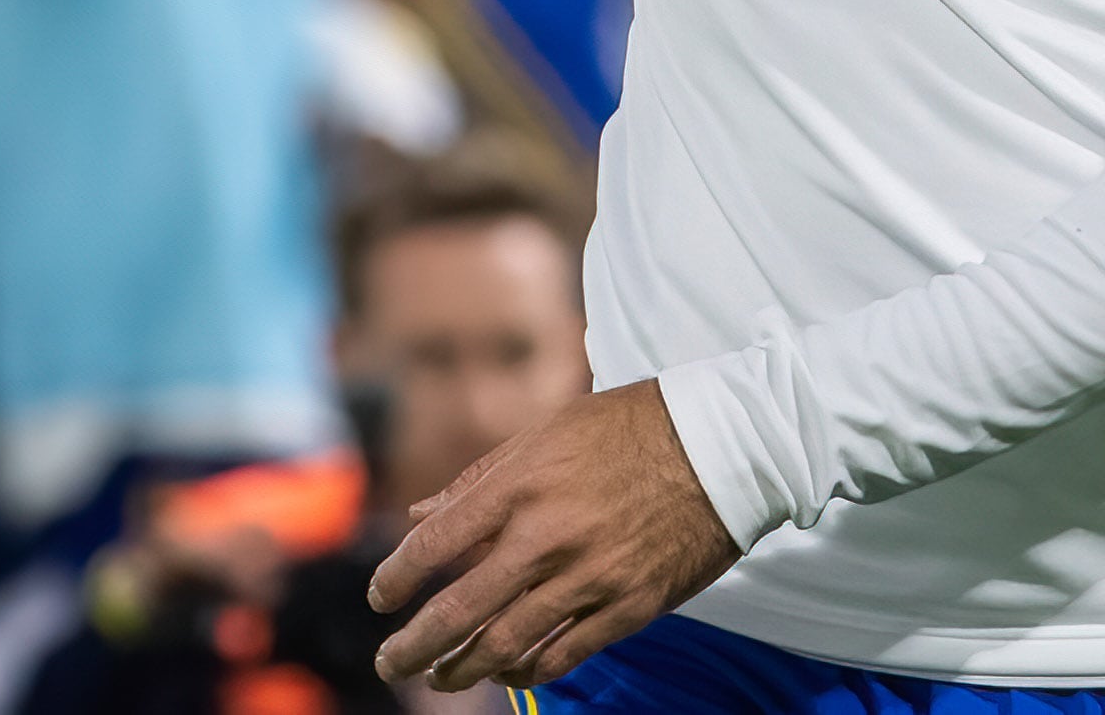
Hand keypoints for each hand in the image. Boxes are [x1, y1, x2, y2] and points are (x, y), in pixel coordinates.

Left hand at [368, 381, 739, 690]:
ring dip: (462, 668)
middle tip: (390, 664)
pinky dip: (525, 671)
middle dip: (414, 647)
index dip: (397, 577)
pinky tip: (507, 672)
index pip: (437, 543)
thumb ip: (481, 478)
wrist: (724, 447)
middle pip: (460, 610)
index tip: (380, 597)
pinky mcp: (628, 607)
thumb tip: (421, 514)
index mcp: (522, 485)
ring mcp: (590, 577)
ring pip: (505, 644)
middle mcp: (547, 536)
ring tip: (440, 676)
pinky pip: (562, 655)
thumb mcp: (548, 431)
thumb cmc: (630, 428)